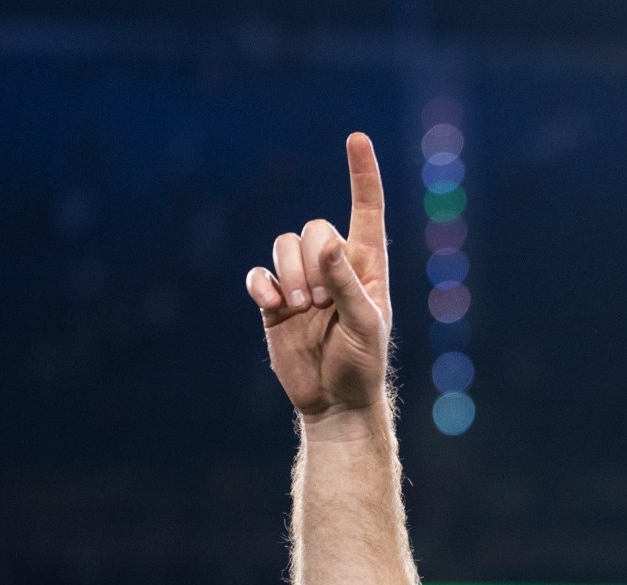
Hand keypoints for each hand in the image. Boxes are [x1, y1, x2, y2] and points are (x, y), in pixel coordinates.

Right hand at [246, 132, 391, 420]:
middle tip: (321, 305)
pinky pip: (259, 275)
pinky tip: (274, 307)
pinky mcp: (276, 303)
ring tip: (303, 311)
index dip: (362, 175)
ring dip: (291, 275)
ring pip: (283, 245)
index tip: (356, 138)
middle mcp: (334, 267)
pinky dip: (262, 286)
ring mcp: (303, 283)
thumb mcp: (365, 326)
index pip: (366, 212)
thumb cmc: (362, 366)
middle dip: (312, 262)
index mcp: (366, 267)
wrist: (334, 402)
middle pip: (312, 228)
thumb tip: (328, 242)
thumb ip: (347, 284)